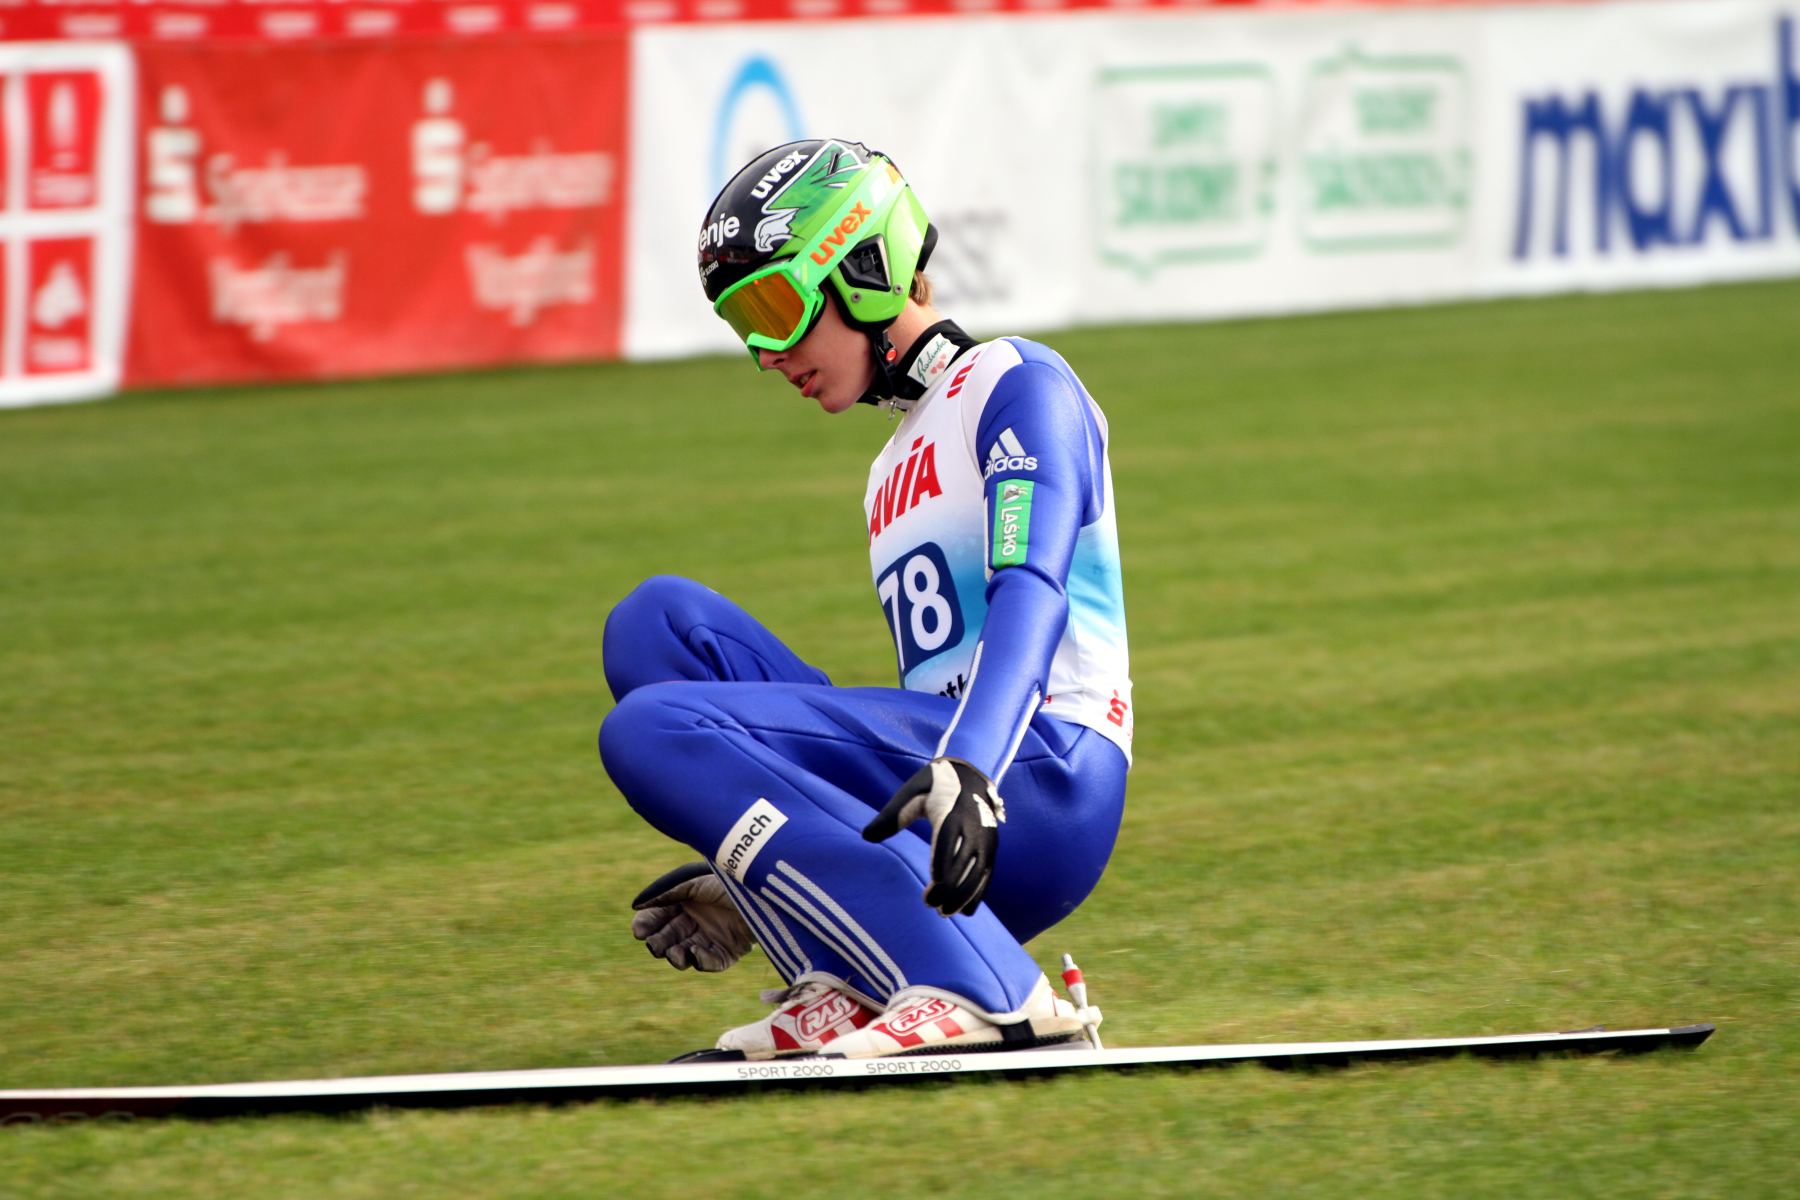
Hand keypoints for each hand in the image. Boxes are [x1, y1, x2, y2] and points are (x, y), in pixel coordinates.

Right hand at [629, 861, 752, 970]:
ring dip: (676, 956)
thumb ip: (665, 893)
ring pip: (686, 954)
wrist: (763, 892)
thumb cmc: (729, 881)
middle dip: (659, 943)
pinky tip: (695, 953)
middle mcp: (697, 920)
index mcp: (686, 902)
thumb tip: (636, 905)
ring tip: (674, 954)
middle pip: (669, 937)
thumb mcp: (694, 882)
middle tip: (656, 945)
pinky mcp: (730, 951)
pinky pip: (710, 962)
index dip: (647, 925)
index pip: (659, 917)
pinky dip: (701, 960)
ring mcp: (713, 937)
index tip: (639, 930)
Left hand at [862, 757, 1004, 916]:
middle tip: (931, 904)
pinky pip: (987, 873)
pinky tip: (966, 911)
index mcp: (951, 811)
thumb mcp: (910, 794)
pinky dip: (978, 893)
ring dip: (964, 895)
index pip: (948, 841)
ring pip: (978, 872)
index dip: (942, 864)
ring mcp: (986, 838)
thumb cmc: (933, 785)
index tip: (931, 886)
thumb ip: (891, 817)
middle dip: (950, 887)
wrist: (970, 774)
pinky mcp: (991, 847)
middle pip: (964, 862)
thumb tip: (866, 836)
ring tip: (945, 912)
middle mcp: (973, 826)